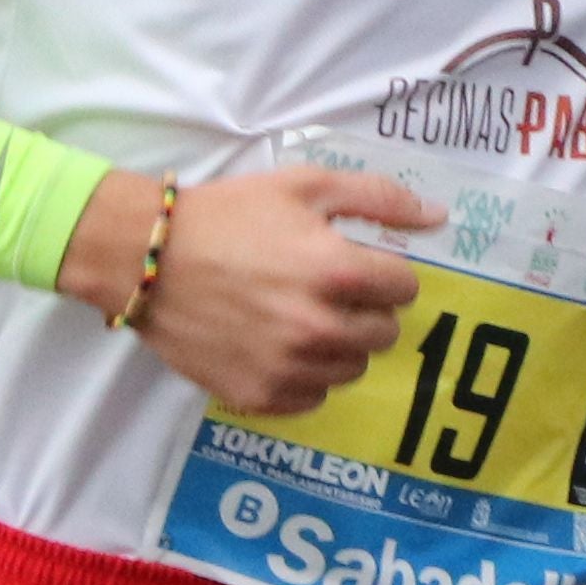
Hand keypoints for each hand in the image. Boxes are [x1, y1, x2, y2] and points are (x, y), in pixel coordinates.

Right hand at [70, 166, 428, 414]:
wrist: (147, 259)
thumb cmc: (229, 216)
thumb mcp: (304, 186)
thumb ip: (379, 199)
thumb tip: (438, 218)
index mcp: (339, 272)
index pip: (405, 290)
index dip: (384, 273)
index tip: (355, 265)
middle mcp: (321, 328)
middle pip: (384, 334)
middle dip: (365, 311)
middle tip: (326, 292)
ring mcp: (290, 368)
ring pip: (351, 369)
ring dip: (338, 346)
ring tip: (299, 318)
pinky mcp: (261, 396)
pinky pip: (312, 397)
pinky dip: (304, 376)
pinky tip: (276, 346)